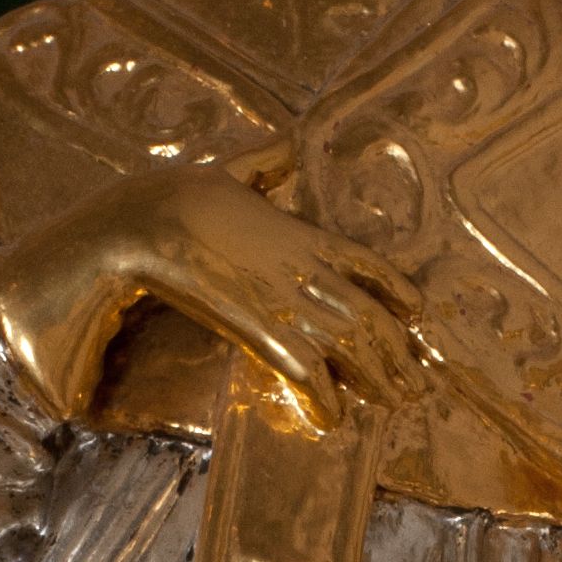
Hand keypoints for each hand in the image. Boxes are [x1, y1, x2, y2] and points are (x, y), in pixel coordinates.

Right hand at [0, 167, 418, 430]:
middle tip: (417, 382)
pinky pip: (307, 372)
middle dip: (399, 353)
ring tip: (398, 400)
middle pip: (371, 317)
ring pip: (352, 347)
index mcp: (302, 234)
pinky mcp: (260, 332)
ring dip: (379, 377)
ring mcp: (286, 304)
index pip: (367, 263)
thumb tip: (286, 144)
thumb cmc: (176, 196)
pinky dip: (324, 397)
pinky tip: (333, 417)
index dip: (397, 289)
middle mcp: (306, 272)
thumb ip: (263, 162)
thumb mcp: (229, 169)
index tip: (418, 311)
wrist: (143, 227)